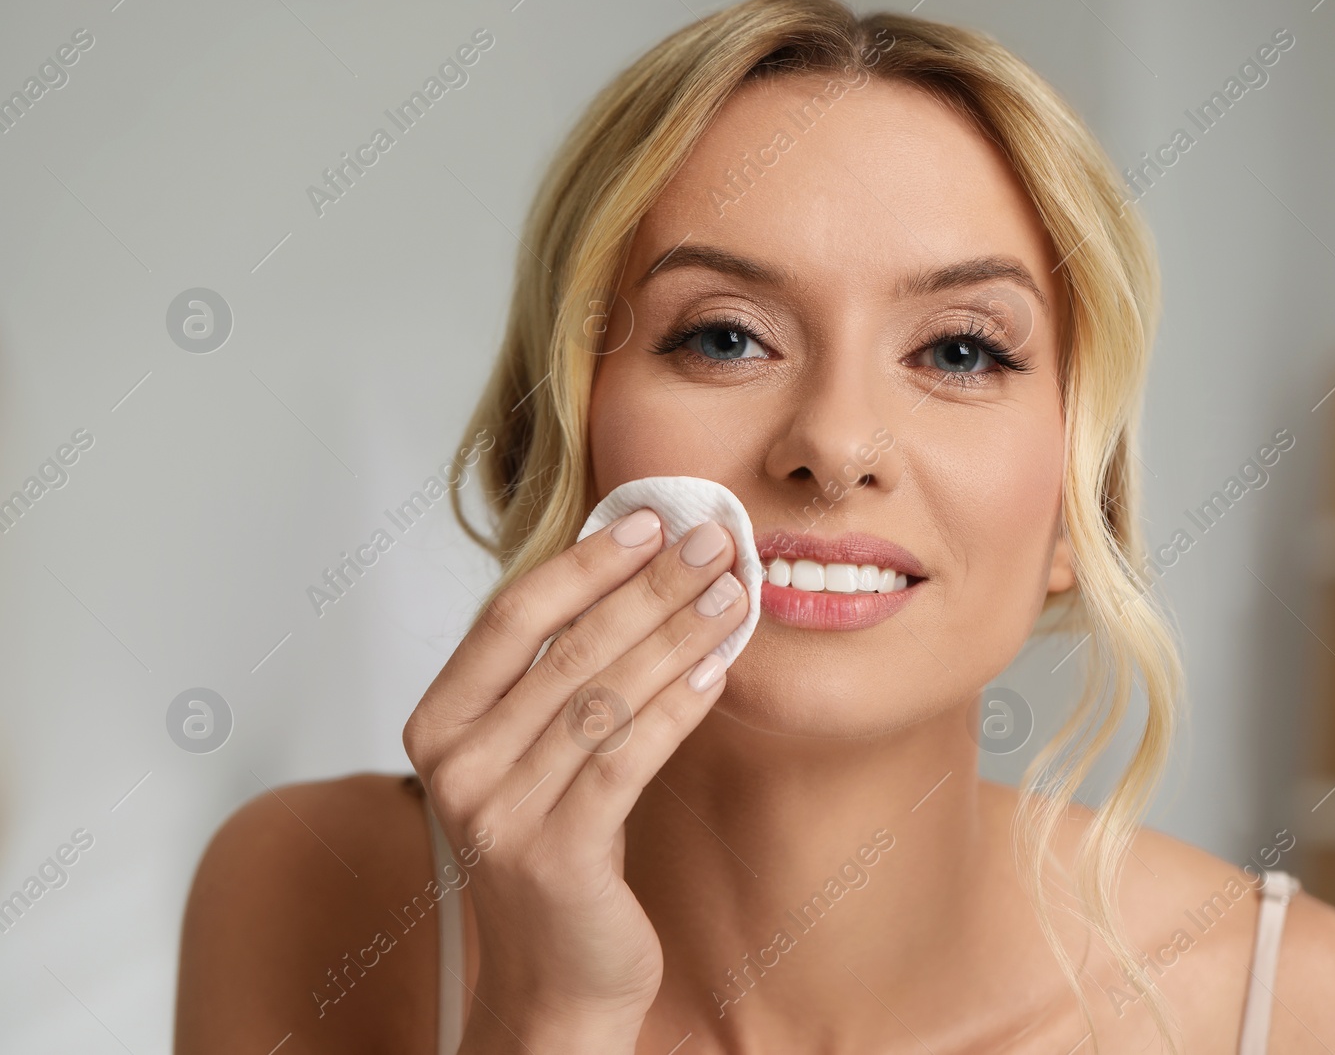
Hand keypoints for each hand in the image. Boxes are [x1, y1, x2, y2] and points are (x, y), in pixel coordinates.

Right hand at [403, 509, 747, 1036]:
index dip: (585, 561)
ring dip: (677, 635)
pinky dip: (678, 705)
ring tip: (732, 594)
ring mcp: (497, 814)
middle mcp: (455, 766)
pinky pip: (627, 758)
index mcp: (438, 723)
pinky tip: (717, 670)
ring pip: (603, 697)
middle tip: (712, 542)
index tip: (651, 519)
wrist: (557, 977)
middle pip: (566, 649)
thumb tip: (641, 568)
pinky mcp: (553, 855)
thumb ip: (562, 673)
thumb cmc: (558, 848)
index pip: (511, 616)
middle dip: (649, 586)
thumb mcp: (539, 752)